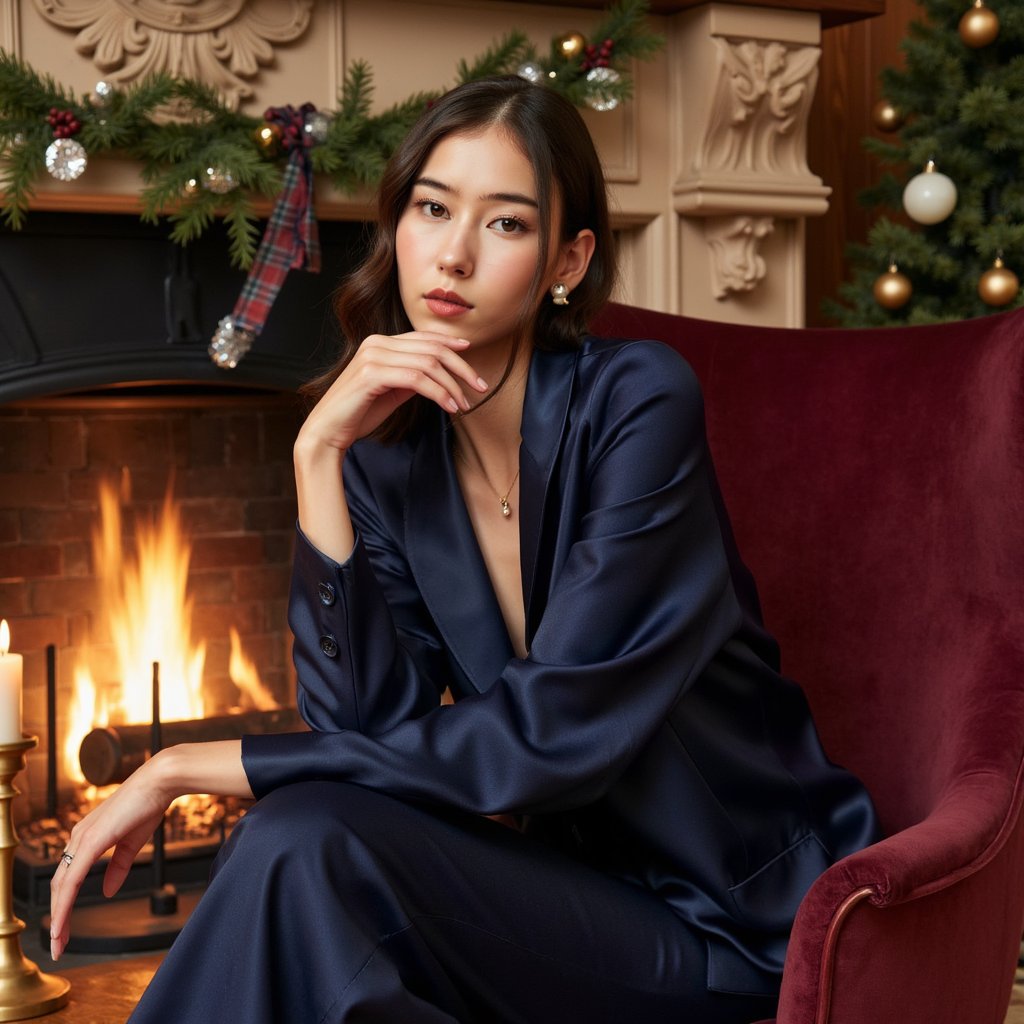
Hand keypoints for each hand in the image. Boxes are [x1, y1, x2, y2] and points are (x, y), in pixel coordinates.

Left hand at [49, 753, 172, 961]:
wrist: (160, 781)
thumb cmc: (148, 805)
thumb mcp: (131, 843)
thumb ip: (118, 867)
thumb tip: (107, 891)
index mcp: (86, 837)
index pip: (67, 878)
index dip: (63, 905)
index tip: (65, 931)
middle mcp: (77, 837)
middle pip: (58, 885)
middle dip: (57, 918)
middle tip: (58, 945)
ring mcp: (81, 839)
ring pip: (60, 886)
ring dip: (58, 916)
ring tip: (59, 942)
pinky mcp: (90, 841)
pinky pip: (71, 879)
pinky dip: (64, 903)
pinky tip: (62, 921)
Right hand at [297, 332, 489, 455]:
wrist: (328, 431)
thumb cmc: (358, 414)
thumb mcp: (391, 391)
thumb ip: (411, 378)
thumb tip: (438, 375)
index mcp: (380, 343)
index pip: (424, 338)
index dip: (450, 344)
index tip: (471, 355)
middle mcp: (376, 343)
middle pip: (432, 348)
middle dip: (461, 368)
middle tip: (480, 387)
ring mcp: (373, 356)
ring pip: (428, 364)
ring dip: (452, 386)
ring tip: (464, 405)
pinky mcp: (372, 374)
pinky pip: (417, 379)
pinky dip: (438, 393)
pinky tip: (449, 406)